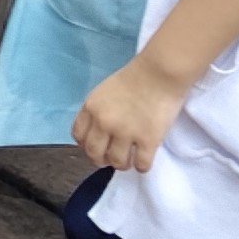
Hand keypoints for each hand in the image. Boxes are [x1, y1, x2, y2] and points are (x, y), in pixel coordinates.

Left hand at [73, 53, 192, 171]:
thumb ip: (98, 110)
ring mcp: (126, 133)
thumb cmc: (135, 77)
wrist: (160, 72)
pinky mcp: (148, 140)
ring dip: (122, 164)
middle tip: (111, 159)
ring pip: (117, 162)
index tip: (96, 147)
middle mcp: (104, 123)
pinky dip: (142, 166)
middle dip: (101, 160)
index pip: (79, 136)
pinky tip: (144, 160)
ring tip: (129, 160)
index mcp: (91, 108)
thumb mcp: (104, 91)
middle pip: (94, 153)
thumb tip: (99, 131)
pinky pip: (141, 164)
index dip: (86, 145)